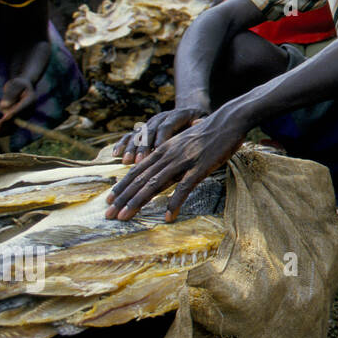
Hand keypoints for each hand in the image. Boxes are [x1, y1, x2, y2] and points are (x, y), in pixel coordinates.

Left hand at [0, 78, 34, 138]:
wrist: (23, 88)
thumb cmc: (18, 84)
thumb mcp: (15, 85)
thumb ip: (10, 94)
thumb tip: (3, 106)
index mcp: (30, 100)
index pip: (21, 107)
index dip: (14, 113)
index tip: (5, 117)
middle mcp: (29, 111)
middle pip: (16, 119)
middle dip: (5, 124)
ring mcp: (24, 117)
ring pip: (13, 126)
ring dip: (1, 131)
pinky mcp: (18, 120)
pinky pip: (10, 127)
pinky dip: (1, 132)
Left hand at [106, 109, 245, 220]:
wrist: (228, 120)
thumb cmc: (208, 132)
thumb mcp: (183, 142)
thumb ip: (170, 154)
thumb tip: (160, 169)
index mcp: (163, 149)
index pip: (137, 170)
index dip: (122, 186)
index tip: (110, 199)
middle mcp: (168, 155)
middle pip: (140, 179)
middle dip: (123, 198)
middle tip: (109, 214)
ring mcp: (183, 161)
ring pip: (155, 184)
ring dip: (138, 202)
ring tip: (125, 217)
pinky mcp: (200, 167)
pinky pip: (184, 187)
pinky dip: (174, 203)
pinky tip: (168, 216)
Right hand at [113, 106, 208, 164]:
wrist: (190, 110)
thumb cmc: (199, 121)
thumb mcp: (204, 120)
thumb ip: (200, 123)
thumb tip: (198, 123)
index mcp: (176, 115)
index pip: (166, 127)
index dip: (161, 138)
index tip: (157, 151)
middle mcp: (160, 118)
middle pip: (149, 132)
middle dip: (143, 147)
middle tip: (138, 162)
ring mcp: (150, 123)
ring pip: (138, 134)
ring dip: (131, 148)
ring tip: (127, 161)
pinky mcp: (143, 129)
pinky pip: (130, 135)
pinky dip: (122, 143)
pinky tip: (116, 154)